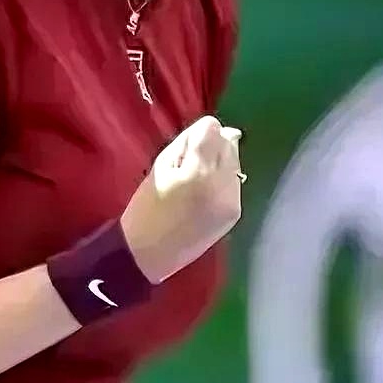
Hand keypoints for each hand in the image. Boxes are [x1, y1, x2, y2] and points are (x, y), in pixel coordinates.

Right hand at [120, 116, 243, 283]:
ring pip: (235, 162)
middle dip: (211, 148)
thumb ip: (190, 143)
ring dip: (219, 165)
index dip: (198, 134)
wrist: (149, 254)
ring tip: (196, 184)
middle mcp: (222, 182)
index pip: (213, 128)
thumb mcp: (160, 166)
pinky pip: (234, 183)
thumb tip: (221, 129)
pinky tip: (204, 198)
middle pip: (228, 143)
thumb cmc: (146, 207)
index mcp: (198, 170)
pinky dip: (222, 183)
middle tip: (189, 168)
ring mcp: (232, 199)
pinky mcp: (235, 213)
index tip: (185, 152)